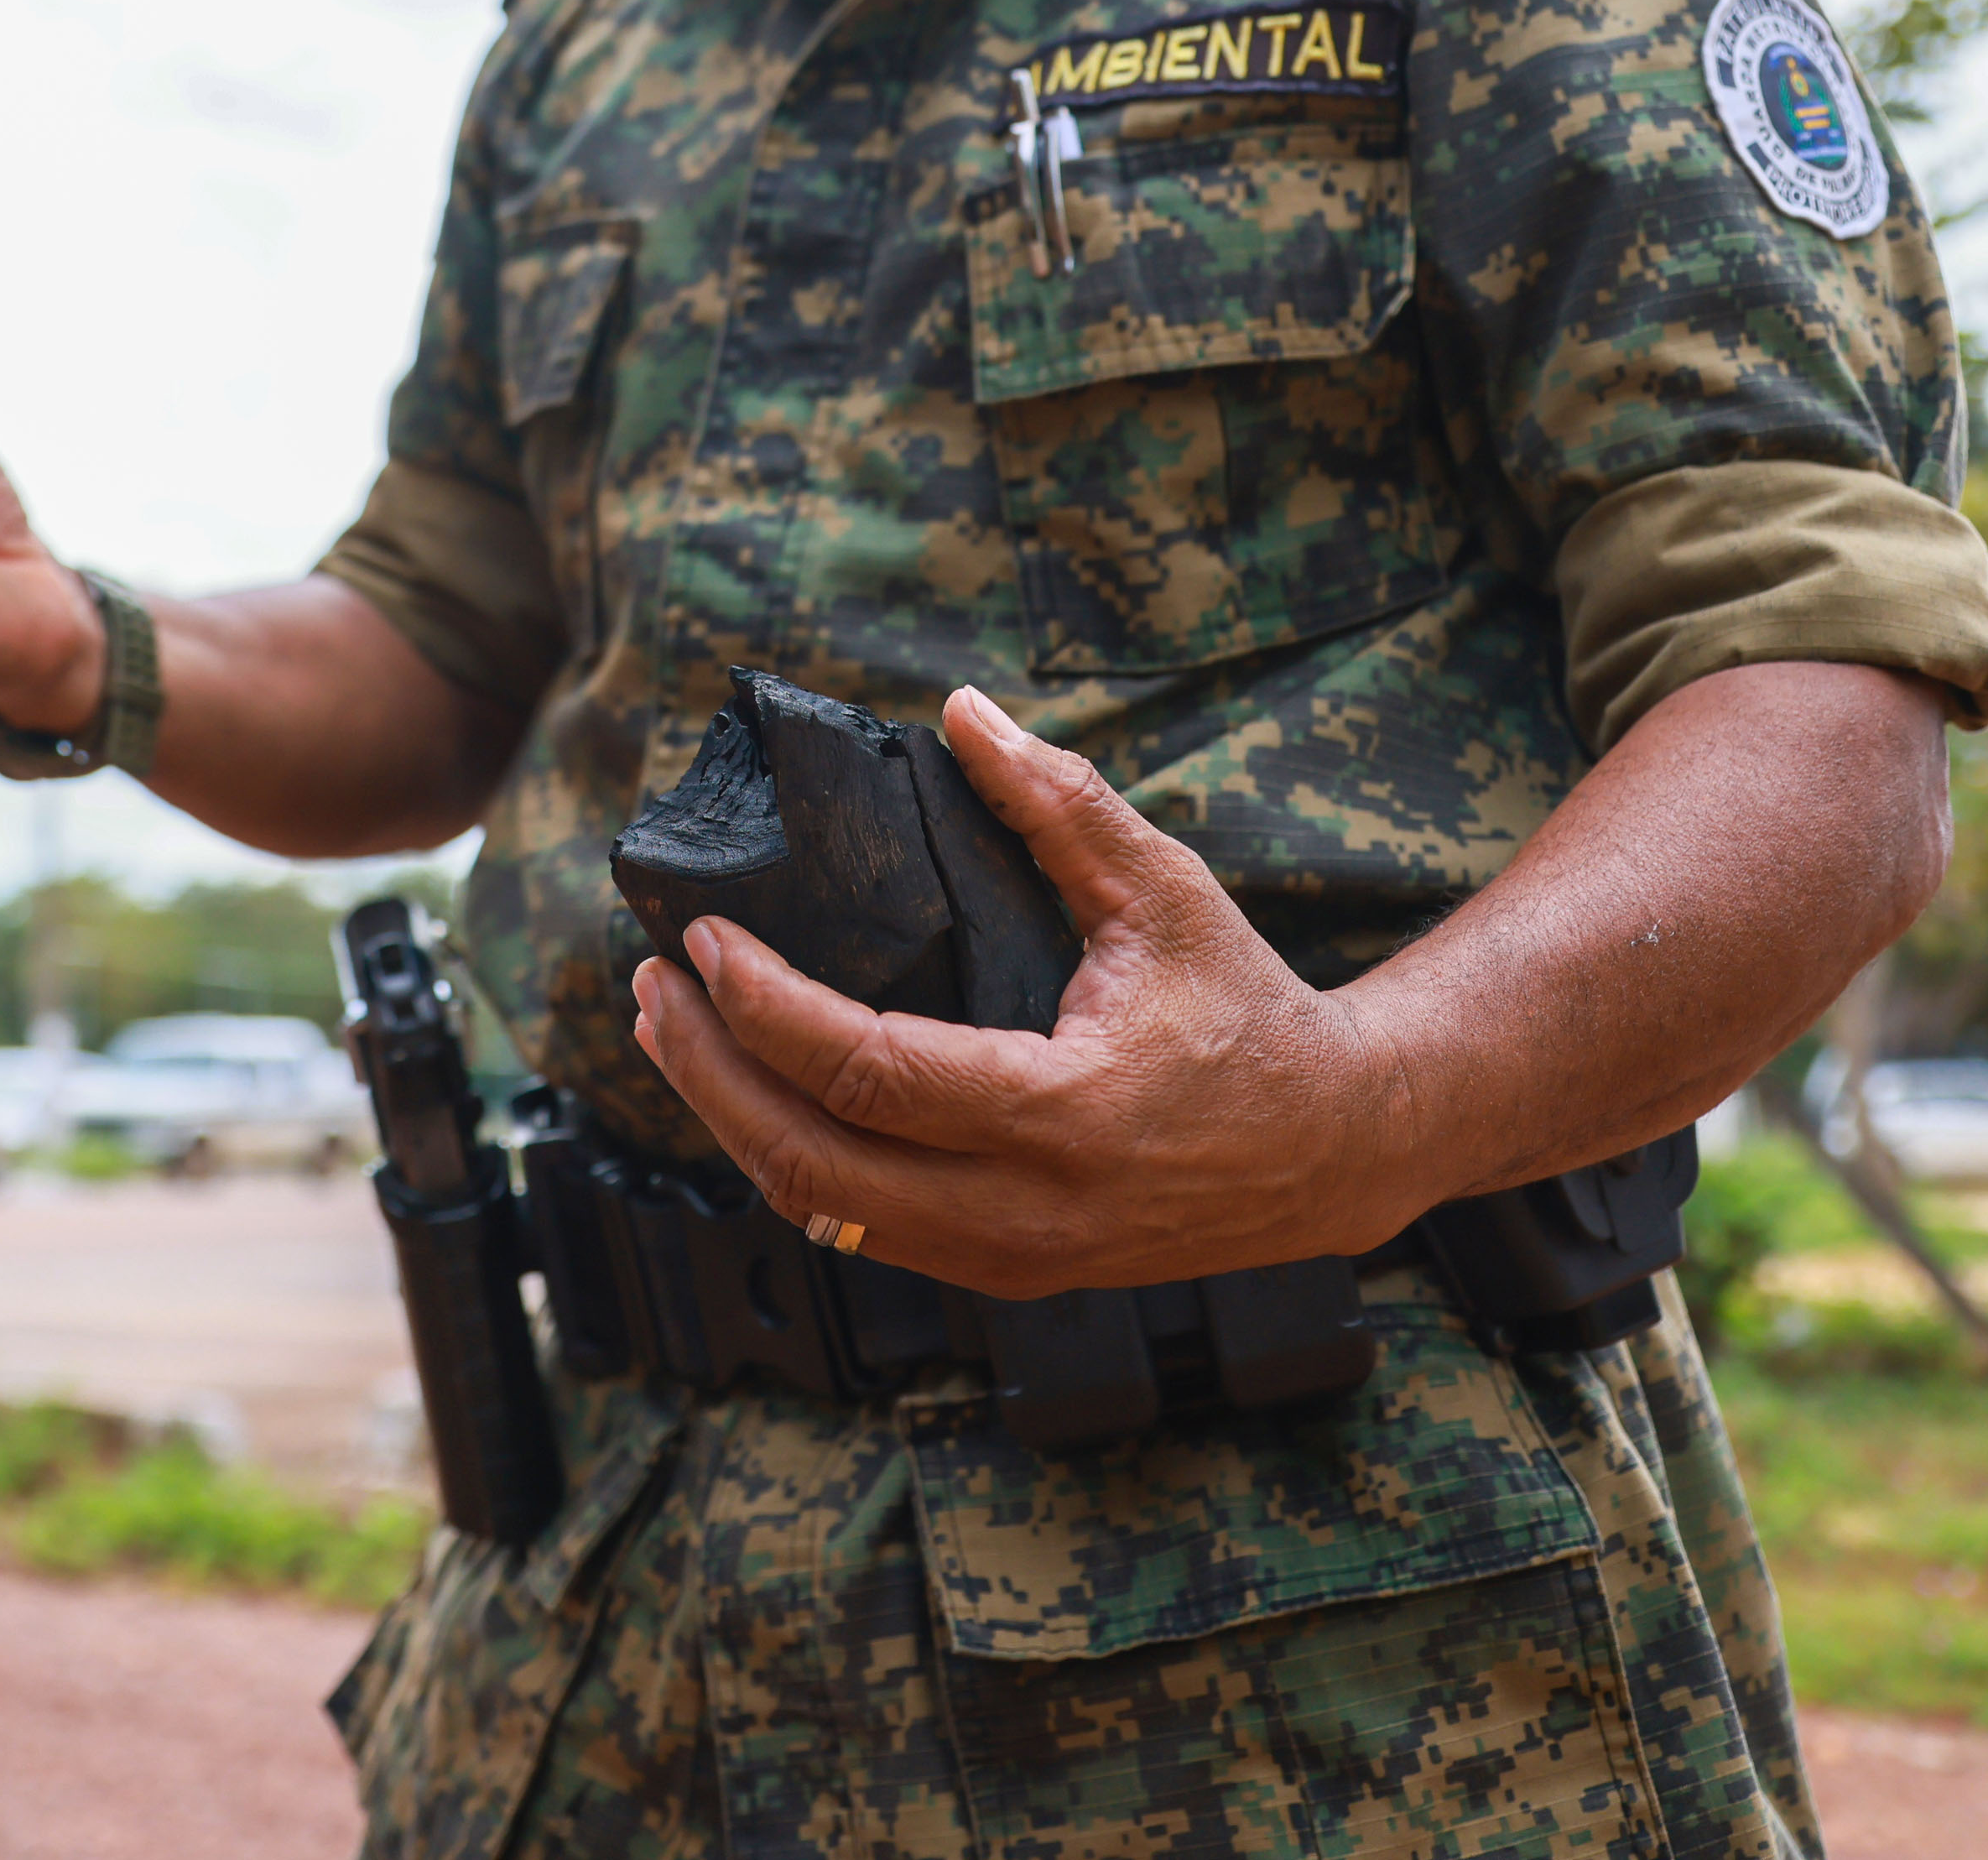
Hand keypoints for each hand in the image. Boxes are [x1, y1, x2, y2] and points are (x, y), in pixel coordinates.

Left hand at [628, 687, 1434, 1295]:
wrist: (1334, 1148)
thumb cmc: (1249, 1011)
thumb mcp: (1165, 893)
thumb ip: (1061, 804)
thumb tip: (965, 713)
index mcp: (1063, 1111)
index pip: (867, 1072)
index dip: (766, 1006)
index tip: (701, 939)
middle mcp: (1026, 1207)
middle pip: (812, 1163)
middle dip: (709, 1072)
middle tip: (652, 986)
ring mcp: (1010, 1256)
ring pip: (823, 1214)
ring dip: (731, 1121)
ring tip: (675, 1029)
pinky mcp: (1004, 1274)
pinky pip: (863, 1234)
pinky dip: (790, 1164)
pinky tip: (750, 1095)